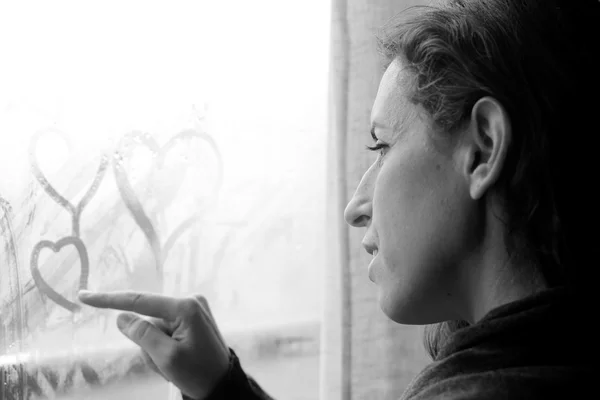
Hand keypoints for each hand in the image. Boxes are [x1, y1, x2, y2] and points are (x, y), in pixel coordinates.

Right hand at [78, 290, 229, 399]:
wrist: (223, 384)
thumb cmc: (198, 373)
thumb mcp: (166, 358)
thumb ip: (142, 334)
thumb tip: (122, 317)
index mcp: (185, 307)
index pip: (139, 301)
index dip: (109, 300)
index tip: (84, 295)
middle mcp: (190, 301)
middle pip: (148, 321)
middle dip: (148, 345)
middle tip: (165, 365)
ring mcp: (192, 309)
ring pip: (155, 329)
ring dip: (156, 350)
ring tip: (174, 366)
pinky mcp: (192, 318)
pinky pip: (165, 331)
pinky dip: (164, 348)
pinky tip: (178, 360)